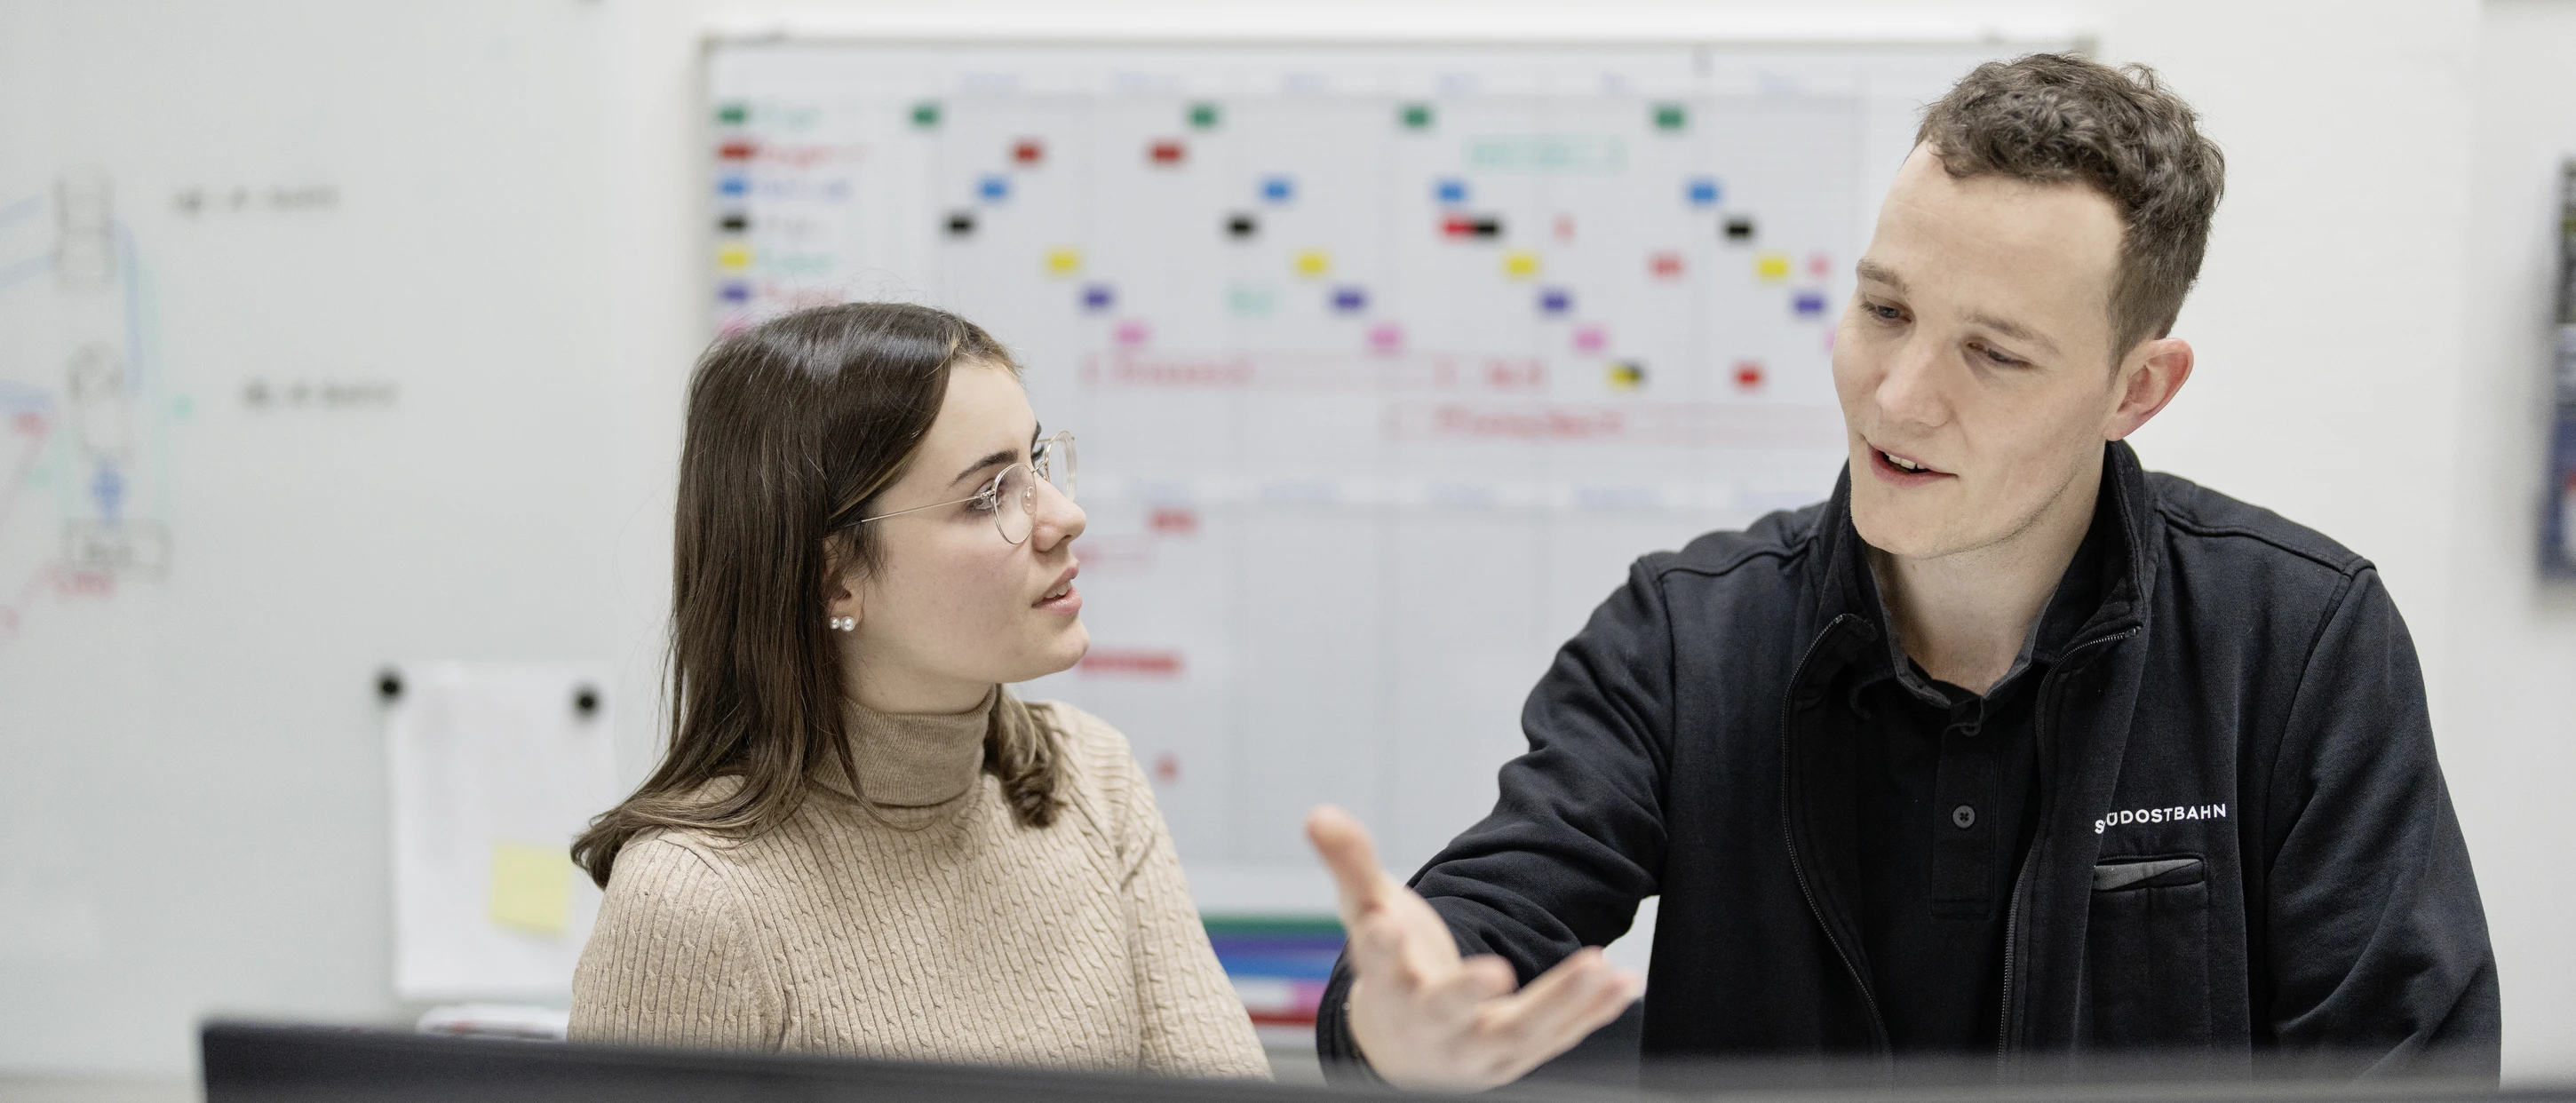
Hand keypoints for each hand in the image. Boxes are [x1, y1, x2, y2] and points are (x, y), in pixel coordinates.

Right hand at [1305, 806, 1642, 1090]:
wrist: (1407, 1051)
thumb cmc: (1390, 973)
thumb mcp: (1367, 914)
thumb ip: (1350, 864)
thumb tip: (1319, 814)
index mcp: (1386, 987)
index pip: (1376, 966)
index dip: (1378, 948)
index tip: (1384, 926)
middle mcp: (1429, 1025)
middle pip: (1445, 1013)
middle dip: (1466, 994)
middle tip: (1496, 970)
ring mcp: (1475, 1048)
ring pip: (1518, 1031)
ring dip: (1559, 1003)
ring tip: (1599, 965)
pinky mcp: (1516, 1057)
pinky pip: (1559, 1039)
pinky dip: (1591, 1014)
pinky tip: (1623, 982)